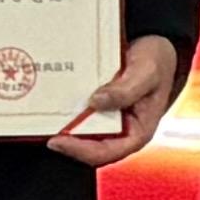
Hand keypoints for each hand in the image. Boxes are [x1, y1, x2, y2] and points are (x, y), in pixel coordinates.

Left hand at [44, 34, 189, 164]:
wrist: (156, 47)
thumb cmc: (157, 61)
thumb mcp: (147, 72)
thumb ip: (126, 89)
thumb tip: (96, 102)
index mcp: (137, 132)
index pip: (106, 152)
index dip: (80, 150)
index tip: (58, 141)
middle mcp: (120, 131)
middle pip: (87, 146)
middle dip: (65, 139)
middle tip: (42, 126)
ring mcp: (106, 120)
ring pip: (79, 132)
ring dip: (61, 125)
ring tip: (41, 115)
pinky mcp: (95, 108)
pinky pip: (77, 115)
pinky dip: (64, 110)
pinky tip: (51, 100)